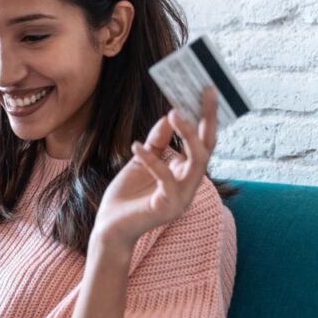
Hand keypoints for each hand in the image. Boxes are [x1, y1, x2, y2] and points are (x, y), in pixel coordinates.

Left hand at [92, 86, 218, 250]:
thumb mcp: (141, 160)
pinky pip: (166, 179)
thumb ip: (157, 142)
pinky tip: (136, 146)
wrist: (109, 227)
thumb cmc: (126, 196)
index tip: (206, 90)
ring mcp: (182, 197)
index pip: (203, 142)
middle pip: (207, 147)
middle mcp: (190, 185)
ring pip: (197, 161)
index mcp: (186, 173)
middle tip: (205, 91)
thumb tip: (169, 115)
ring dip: (187, 134)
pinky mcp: (168, 207)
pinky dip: (151, 160)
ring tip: (174, 112)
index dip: (206, 117)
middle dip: (208, 118)